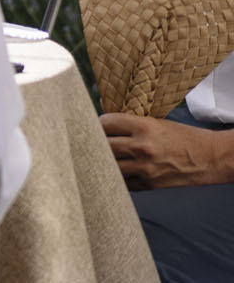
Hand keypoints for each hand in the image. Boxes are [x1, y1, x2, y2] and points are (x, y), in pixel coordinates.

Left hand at [103, 113, 233, 188]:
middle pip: (102, 145)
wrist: (211, 157)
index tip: (96, 125)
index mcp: (143, 127)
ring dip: (103, 161)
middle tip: (91, 141)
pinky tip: (114, 172)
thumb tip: (103, 117)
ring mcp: (145, 168)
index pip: (105, 122)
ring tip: (98, 157)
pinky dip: (116, 177)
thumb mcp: (156, 122)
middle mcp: (141, 147)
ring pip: (109, 165)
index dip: (97, 123)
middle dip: (94, 142)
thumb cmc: (184, 137)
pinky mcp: (149, 184)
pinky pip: (122, 182)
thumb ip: (130, 122)